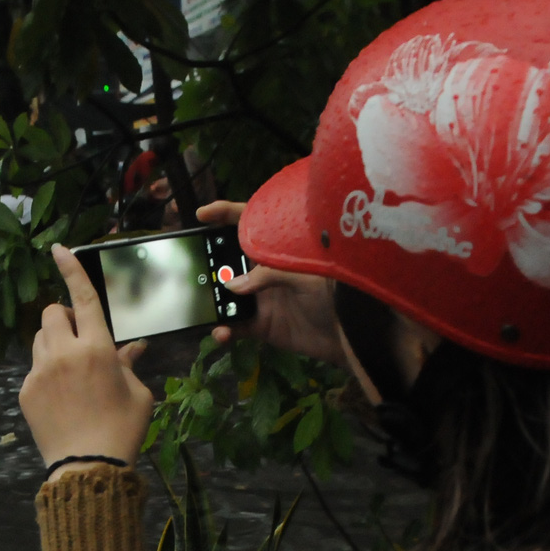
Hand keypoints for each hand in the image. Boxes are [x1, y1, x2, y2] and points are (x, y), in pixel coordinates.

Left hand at [20, 246, 153, 477]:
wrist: (88, 468)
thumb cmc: (122, 430)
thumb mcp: (138, 394)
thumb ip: (129, 364)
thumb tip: (131, 347)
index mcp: (96, 349)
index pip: (83, 297)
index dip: (71, 269)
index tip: (58, 248)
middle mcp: (64, 353)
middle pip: (53, 313)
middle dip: (66, 318)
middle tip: (81, 338)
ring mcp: (41, 372)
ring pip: (40, 338)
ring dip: (55, 343)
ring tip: (72, 369)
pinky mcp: (27, 391)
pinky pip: (35, 368)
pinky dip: (47, 372)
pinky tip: (63, 396)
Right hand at [195, 201, 345, 368]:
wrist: (355, 336)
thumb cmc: (339, 294)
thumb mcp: (305, 274)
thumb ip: (267, 275)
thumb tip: (231, 287)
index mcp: (280, 250)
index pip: (251, 223)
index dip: (226, 214)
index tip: (202, 214)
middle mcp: (268, 271)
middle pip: (231, 259)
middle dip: (210, 261)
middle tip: (194, 265)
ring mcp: (264, 298)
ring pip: (228, 294)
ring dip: (213, 298)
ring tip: (202, 302)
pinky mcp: (264, 325)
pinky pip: (236, 326)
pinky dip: (224, 330)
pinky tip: (220, 332)